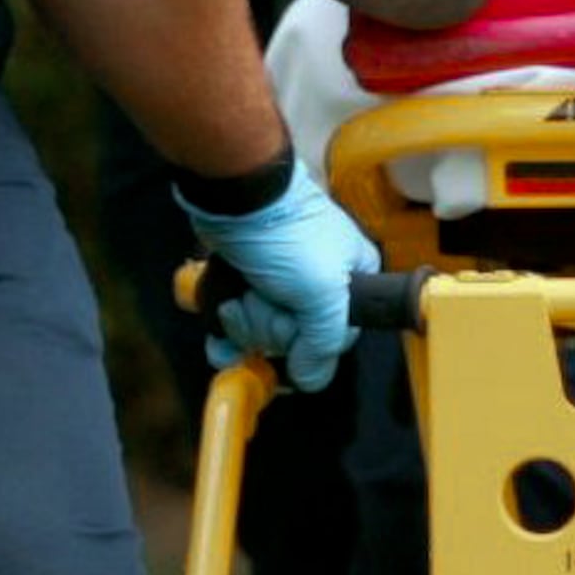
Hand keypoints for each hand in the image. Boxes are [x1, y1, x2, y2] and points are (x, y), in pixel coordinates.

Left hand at [177, 163, 376, 393]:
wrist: (236, 196)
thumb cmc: (286, 235)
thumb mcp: (322, 292)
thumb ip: (323, 343)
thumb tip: (308, 379)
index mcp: (354, 281)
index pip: (336, 338)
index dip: (310, 342)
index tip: (296, 325)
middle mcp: (321, 285)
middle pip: (296, 338)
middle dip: (270, 325)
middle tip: (264, 297)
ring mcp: (281, 286)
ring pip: (264, 334)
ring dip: (245, 321)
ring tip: (241, 293)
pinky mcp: (249, 283)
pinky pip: (239, 328)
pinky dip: (226, 334)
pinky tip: (220, 330)